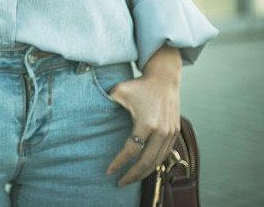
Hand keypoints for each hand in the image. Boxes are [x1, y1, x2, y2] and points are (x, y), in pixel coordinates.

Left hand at [105, 46, 182, 186]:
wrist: (164, 79)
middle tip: (119, 183)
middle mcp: (161, 131)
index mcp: (146, 123)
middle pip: (146, 162)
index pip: (131, 151)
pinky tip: (143, 169)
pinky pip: (164, 155)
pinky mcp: (174, 133)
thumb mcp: (118, 91)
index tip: (108, 171)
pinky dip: (154, 164)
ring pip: (157, 162)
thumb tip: (89, 115)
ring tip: (130, 179)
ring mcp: (170, 133)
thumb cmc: (138, 85)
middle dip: (132, 176)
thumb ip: (105, 103)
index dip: (119, 163)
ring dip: (144, 173)